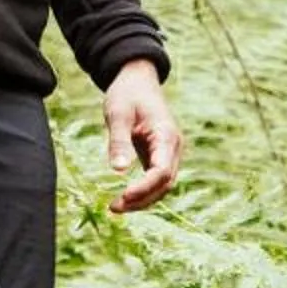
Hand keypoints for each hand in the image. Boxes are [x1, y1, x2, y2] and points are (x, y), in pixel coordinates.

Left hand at [103, 61, 181, 213]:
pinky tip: (124, 198)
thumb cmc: (127, 93)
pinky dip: (143, 191)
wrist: (137, 79)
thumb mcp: (118, 114)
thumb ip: (119, 141)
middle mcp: (172, 147)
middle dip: (142, 199)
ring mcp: (169, 152)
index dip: (144, 188)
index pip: (162, 171)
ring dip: (142, 199)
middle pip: (165, 184)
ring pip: (162, 186)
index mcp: (166, 135)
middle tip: (113, 207)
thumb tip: (118, 171)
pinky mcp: (160, 155)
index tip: (123, 197)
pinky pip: (155, 179)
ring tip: (115, 207)